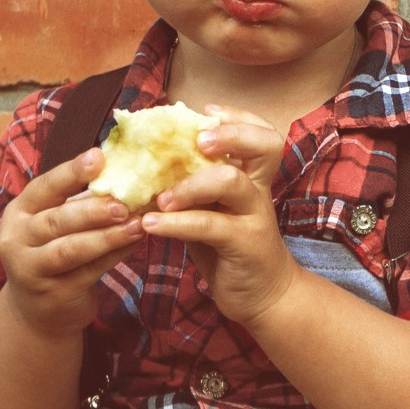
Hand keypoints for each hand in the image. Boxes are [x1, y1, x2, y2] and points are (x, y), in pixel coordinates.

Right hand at [0, 146, 147, 338]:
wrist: (39, 309)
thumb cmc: (54, 251)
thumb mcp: (56, 223)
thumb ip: (81, 199)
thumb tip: (124, 169)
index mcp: (19, 213)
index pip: (44, 188)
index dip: (70, 172)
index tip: (99, 156)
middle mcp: (18, 240)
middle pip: (56, 220)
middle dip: (93, 210)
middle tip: (125, 203)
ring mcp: (32, 270)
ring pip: (71, 250)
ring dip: (106, 236)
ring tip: (136, 225)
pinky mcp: (54, 294)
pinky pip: (88, 272)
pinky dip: (114, 256)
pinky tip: (135, 243)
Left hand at [140, 108, 294, 327]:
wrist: (262, 296)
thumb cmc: (229, 248)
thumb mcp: (212, 210)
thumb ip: (192, 186)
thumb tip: (145, 161)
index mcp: (252, 178)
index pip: (261, 133)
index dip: (238, 117)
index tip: (205, 112)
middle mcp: (258, 191)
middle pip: (264, 146)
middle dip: (229, 135)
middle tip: (196, 141)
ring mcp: (255, 217)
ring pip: (232, 182)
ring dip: (191, 184)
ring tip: (161, 197)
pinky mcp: (245, 245)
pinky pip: (211, 226)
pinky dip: (176, 224)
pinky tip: (150, 226)